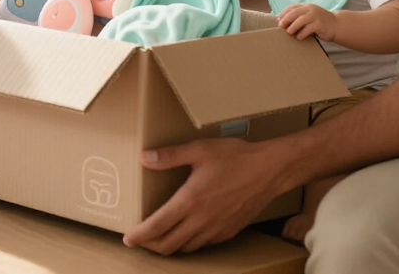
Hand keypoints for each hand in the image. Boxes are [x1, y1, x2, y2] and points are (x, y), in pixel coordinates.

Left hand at [123, 139, 283, 253]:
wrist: (270, 170)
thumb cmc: (236, 157)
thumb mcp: (200, 149)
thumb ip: (170, 156)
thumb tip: (145, 157)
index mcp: (190, 200)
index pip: (157, 226)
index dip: (139, 236)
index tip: (128, 238)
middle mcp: (201, 220)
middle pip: (168, 245)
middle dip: (150, 246)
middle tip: (140, 239)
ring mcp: (216, 229)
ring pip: (186, 248)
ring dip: (170, 246)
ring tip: (161, 237)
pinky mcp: (229, 231)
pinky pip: (204, 245)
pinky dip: (190, 244)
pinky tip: (188, 233)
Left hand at [278, 3, 336, 40]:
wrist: (336, 25)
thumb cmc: (319, 22)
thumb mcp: (309, 16)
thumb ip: (299, 17)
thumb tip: (283, 23)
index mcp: (307, 6)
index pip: (292, 7)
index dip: (284, 13)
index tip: (278, 20)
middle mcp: (311, 9)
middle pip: (295, 12)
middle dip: (286, 19)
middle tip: (281, 26)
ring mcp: (316, 16)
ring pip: (301, 20)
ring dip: (293, 26)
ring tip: (289, 32)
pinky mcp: (320, 25)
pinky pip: (309, 28)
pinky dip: (302, 33)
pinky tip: (299, 37)